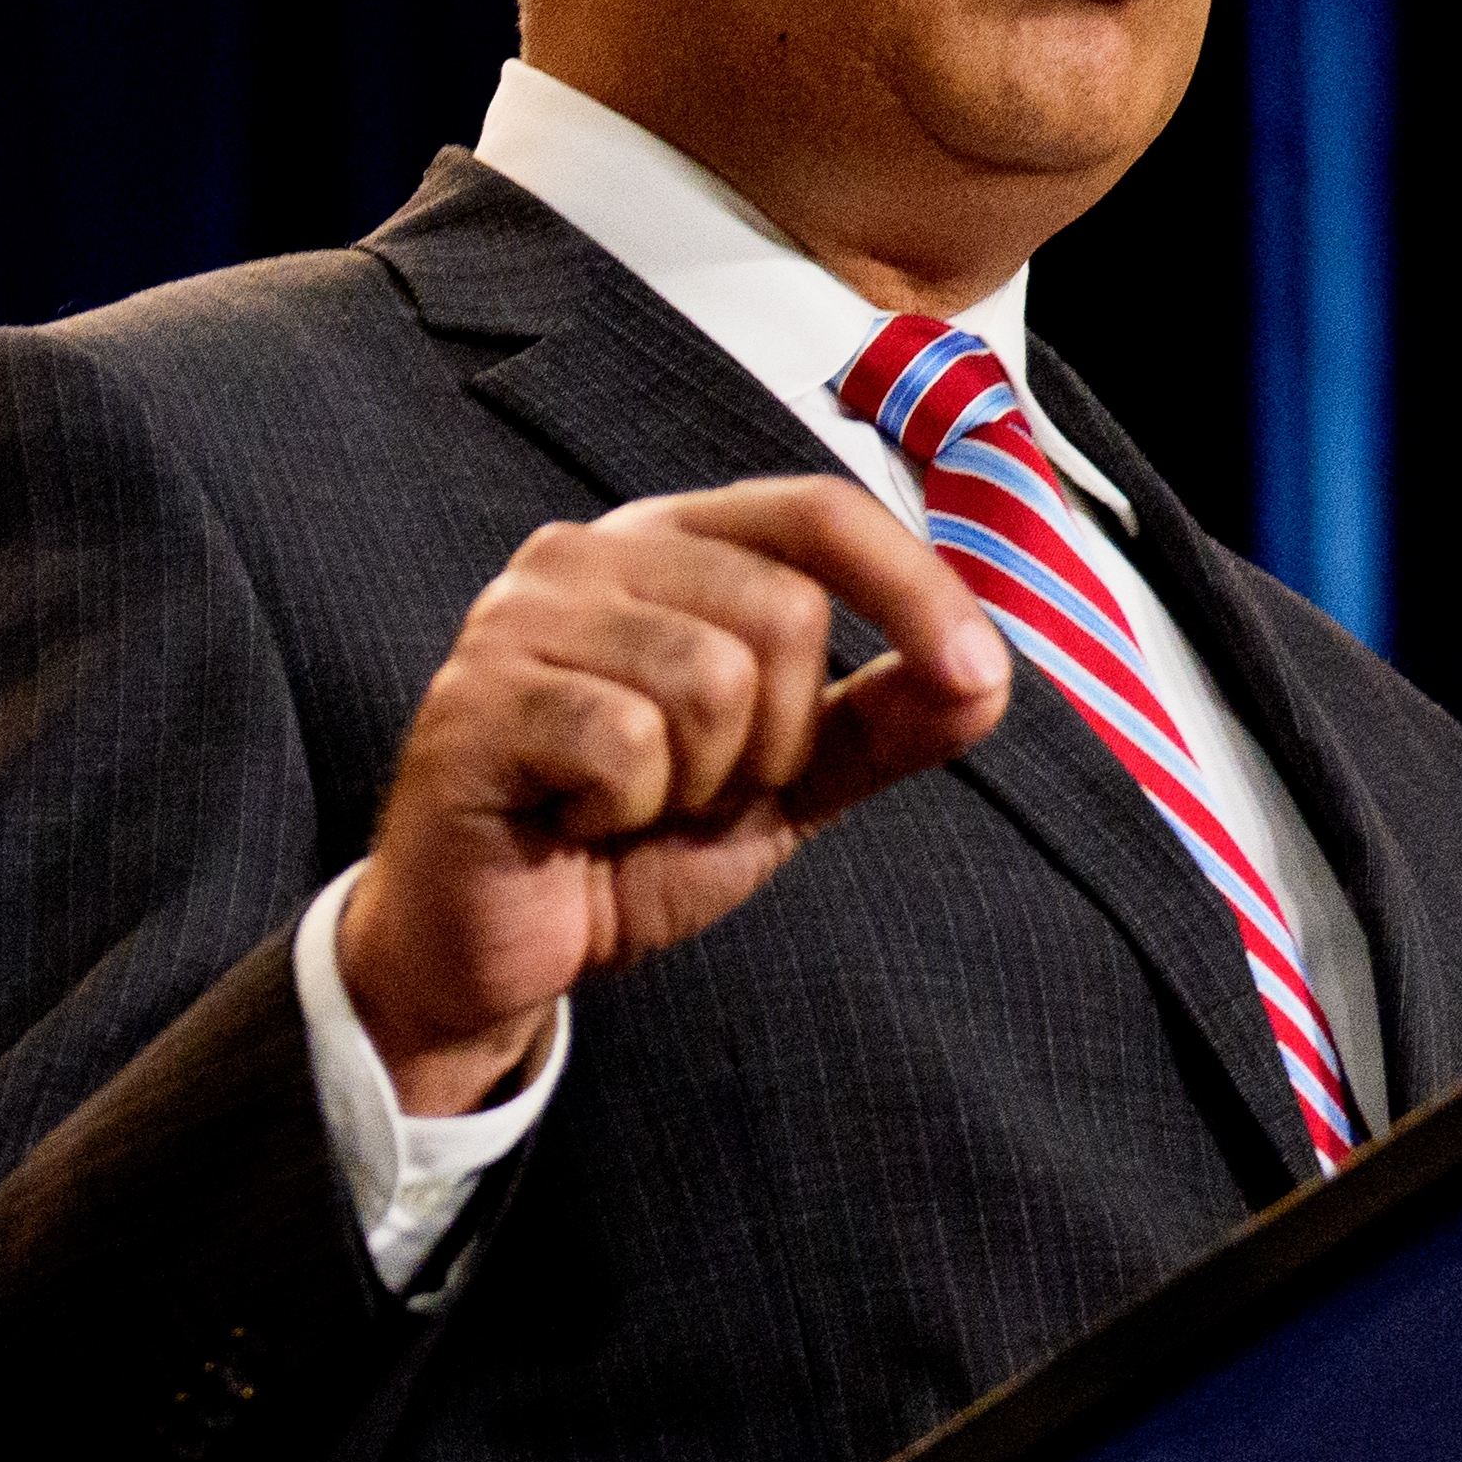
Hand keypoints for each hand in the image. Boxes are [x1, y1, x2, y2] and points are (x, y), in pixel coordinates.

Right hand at [337, 476, 1012, 1111]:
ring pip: (709, 677)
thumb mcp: (783, 785)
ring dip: (696, 782)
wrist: (492, 947)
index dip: (913, 587)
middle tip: (696, 791)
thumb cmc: (624, 846)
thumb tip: (987, 678)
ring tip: (629, 806)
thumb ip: (879, 725)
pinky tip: (574, 818)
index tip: (975, 675)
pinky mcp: (474, 699)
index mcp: (667, 547)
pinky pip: (624, 742)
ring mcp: (518, 618)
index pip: (816, 514)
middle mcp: (586, 554)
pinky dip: (624, 809)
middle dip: (775, 738)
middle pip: (781, 609)